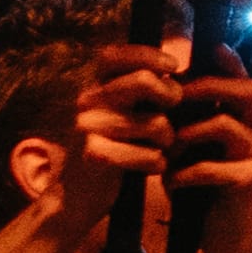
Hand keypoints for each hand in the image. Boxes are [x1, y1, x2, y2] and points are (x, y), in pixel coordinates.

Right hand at [53, 57, 183, 246]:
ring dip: (168, 140)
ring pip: (155, 122)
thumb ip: (138, 90)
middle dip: (171, 95)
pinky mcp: (94, 155)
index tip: (173, 66)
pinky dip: (158, 163)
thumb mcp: (121, 114)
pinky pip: (149, 154)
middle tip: (174, 110)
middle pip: (143, 80)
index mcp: (93, 88)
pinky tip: (151, 168)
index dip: (147, 54)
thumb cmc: (113, 151)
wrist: (75, 198)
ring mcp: (87, 127)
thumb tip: (175, 67)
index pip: (114, 55)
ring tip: (160, 149)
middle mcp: (86, 102)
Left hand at [154, 64, 251, 252]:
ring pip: (223, 124)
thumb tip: (169, 86)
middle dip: (206, 85)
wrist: (225, 238)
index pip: (246, 81)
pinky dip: (183, 173)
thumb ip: (195, 121)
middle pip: (246, 90)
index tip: (212, 47)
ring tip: (164, 150)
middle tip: (175, 92)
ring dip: (184, 135)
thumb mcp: (198, 149)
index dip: (232, 62)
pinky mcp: (251, 179)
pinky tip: (169, 183)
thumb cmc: (204, 189)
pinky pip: (210, 165)